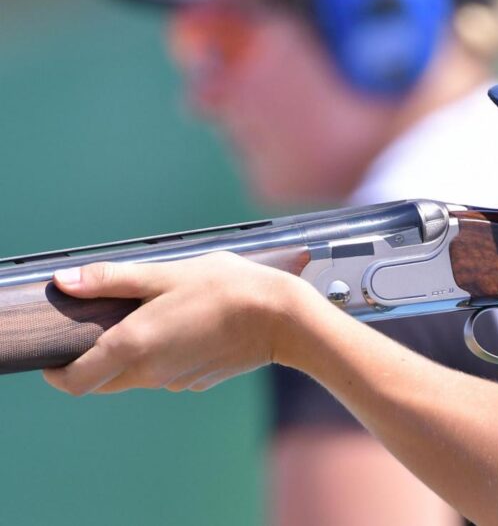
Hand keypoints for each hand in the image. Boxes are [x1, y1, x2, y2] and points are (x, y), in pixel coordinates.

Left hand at [43, 252, 312, 395]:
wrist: (282, 318)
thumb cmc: (226, 288)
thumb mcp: (166, 274)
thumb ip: (112, 280)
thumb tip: (65, 282)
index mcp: (132, 347)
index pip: (73, 382)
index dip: (56, 371)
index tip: (57, 351)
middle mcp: (149, 373)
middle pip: (101, 382)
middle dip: (91, 361)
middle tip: (103, 323)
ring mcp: (175, 382)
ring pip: (135, 376)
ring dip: (131, 354)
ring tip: (155, 313)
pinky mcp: (198, 381)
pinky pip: (166, 373)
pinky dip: (164, 355)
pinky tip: (188, 325)